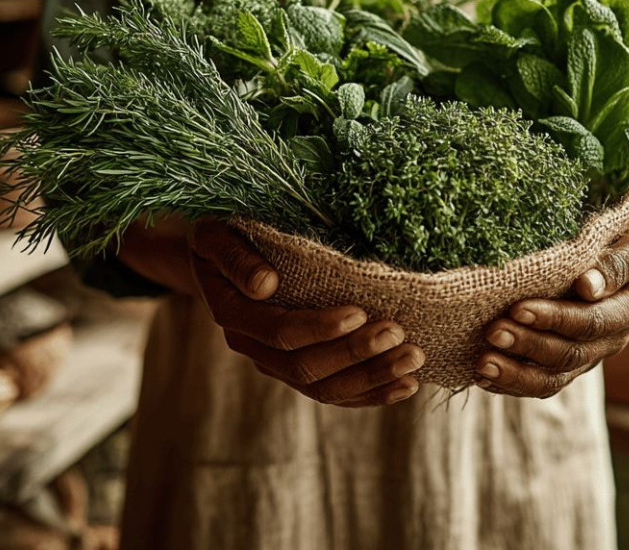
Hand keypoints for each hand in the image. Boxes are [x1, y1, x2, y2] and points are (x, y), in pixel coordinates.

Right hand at [188, 219, 424, 406]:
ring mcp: (275, 363)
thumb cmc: (222, 235)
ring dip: (371, 377)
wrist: (216, 257)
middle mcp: (252, 346)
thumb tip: (265, 285)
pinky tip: (406, 385)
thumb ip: (235, 258)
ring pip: (323, 388)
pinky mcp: (297, 369)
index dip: (319, 328)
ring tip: (412, 360)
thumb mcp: (215, 235)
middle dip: (355, 353)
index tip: (360, 313)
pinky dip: (371, 393)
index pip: (279, 332)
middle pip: (304, 367)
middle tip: (398, 333)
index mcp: (233, 314)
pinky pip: (334, 392)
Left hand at [474, 194, 628, 398]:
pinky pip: (543, 382)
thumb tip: (588, 287)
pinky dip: (513, 383)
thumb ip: (618, 263)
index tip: (518, 308)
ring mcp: (590, 354)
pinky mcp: (569, 361)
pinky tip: (483, 378)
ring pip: (554, 377)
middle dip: (528, 345)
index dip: (556, 319)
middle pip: (570, 354)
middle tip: (492, 332)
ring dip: (517, 374)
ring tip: (483, 364)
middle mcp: (612, 339)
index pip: (592, 322)